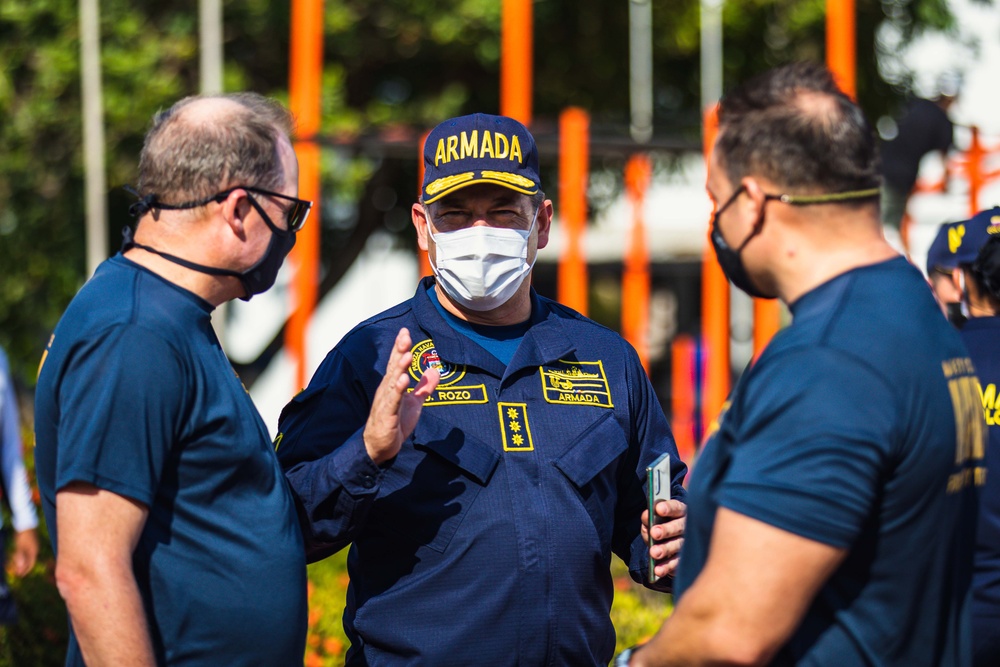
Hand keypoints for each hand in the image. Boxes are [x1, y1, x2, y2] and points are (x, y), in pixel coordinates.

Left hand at [10, 528, 38, 577]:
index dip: (25, 571)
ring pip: (26, 558)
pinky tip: (16, 558)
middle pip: (29, 562)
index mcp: (33, 552)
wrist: (25, 524)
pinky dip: (20, 557)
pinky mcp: (29, 544)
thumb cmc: (22, 535)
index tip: (20, 576)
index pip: (31, 564)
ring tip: (14, 567)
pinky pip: (25, 553)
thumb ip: (20, 557)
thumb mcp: (19, 547)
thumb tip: (20, 567)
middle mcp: (34, 550)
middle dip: (22, 568)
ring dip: (21, 563)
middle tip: (16, 573)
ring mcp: (32, 547)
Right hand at [363, 328, 439, 464]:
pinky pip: (393, 401)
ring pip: (393, 382)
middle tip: (405, 336)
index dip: (401, 347)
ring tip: (407, 355)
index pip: (397, 363)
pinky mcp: (387, 415)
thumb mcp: (414, 403)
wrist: (380, 447)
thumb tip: (435, 370)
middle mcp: (387, 390)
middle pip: (394, 367)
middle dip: (399, 351)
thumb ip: (424, 387)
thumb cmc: (395, 422)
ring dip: (399, 368)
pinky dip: (397, 390)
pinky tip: (403, 380)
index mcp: (393, 385)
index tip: (405, 332)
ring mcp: (386, 402)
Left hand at [641, 499, 686, 579]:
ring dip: (666, 549)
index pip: (676, 507)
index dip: (668, 508)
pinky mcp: (686, 561)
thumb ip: (649, 517)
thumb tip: (646, 516)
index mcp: (680, 512)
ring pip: (679, 546)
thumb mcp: (652, 520)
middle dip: (667, 530)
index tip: (658, 508)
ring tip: (654, 553)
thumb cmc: (660, 526)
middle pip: (679, 527)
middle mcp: (688, 527)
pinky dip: (667, 567)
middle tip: (654, 533)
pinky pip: (677, 564)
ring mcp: (689, 544)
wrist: (666, 546)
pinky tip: (657, 570)